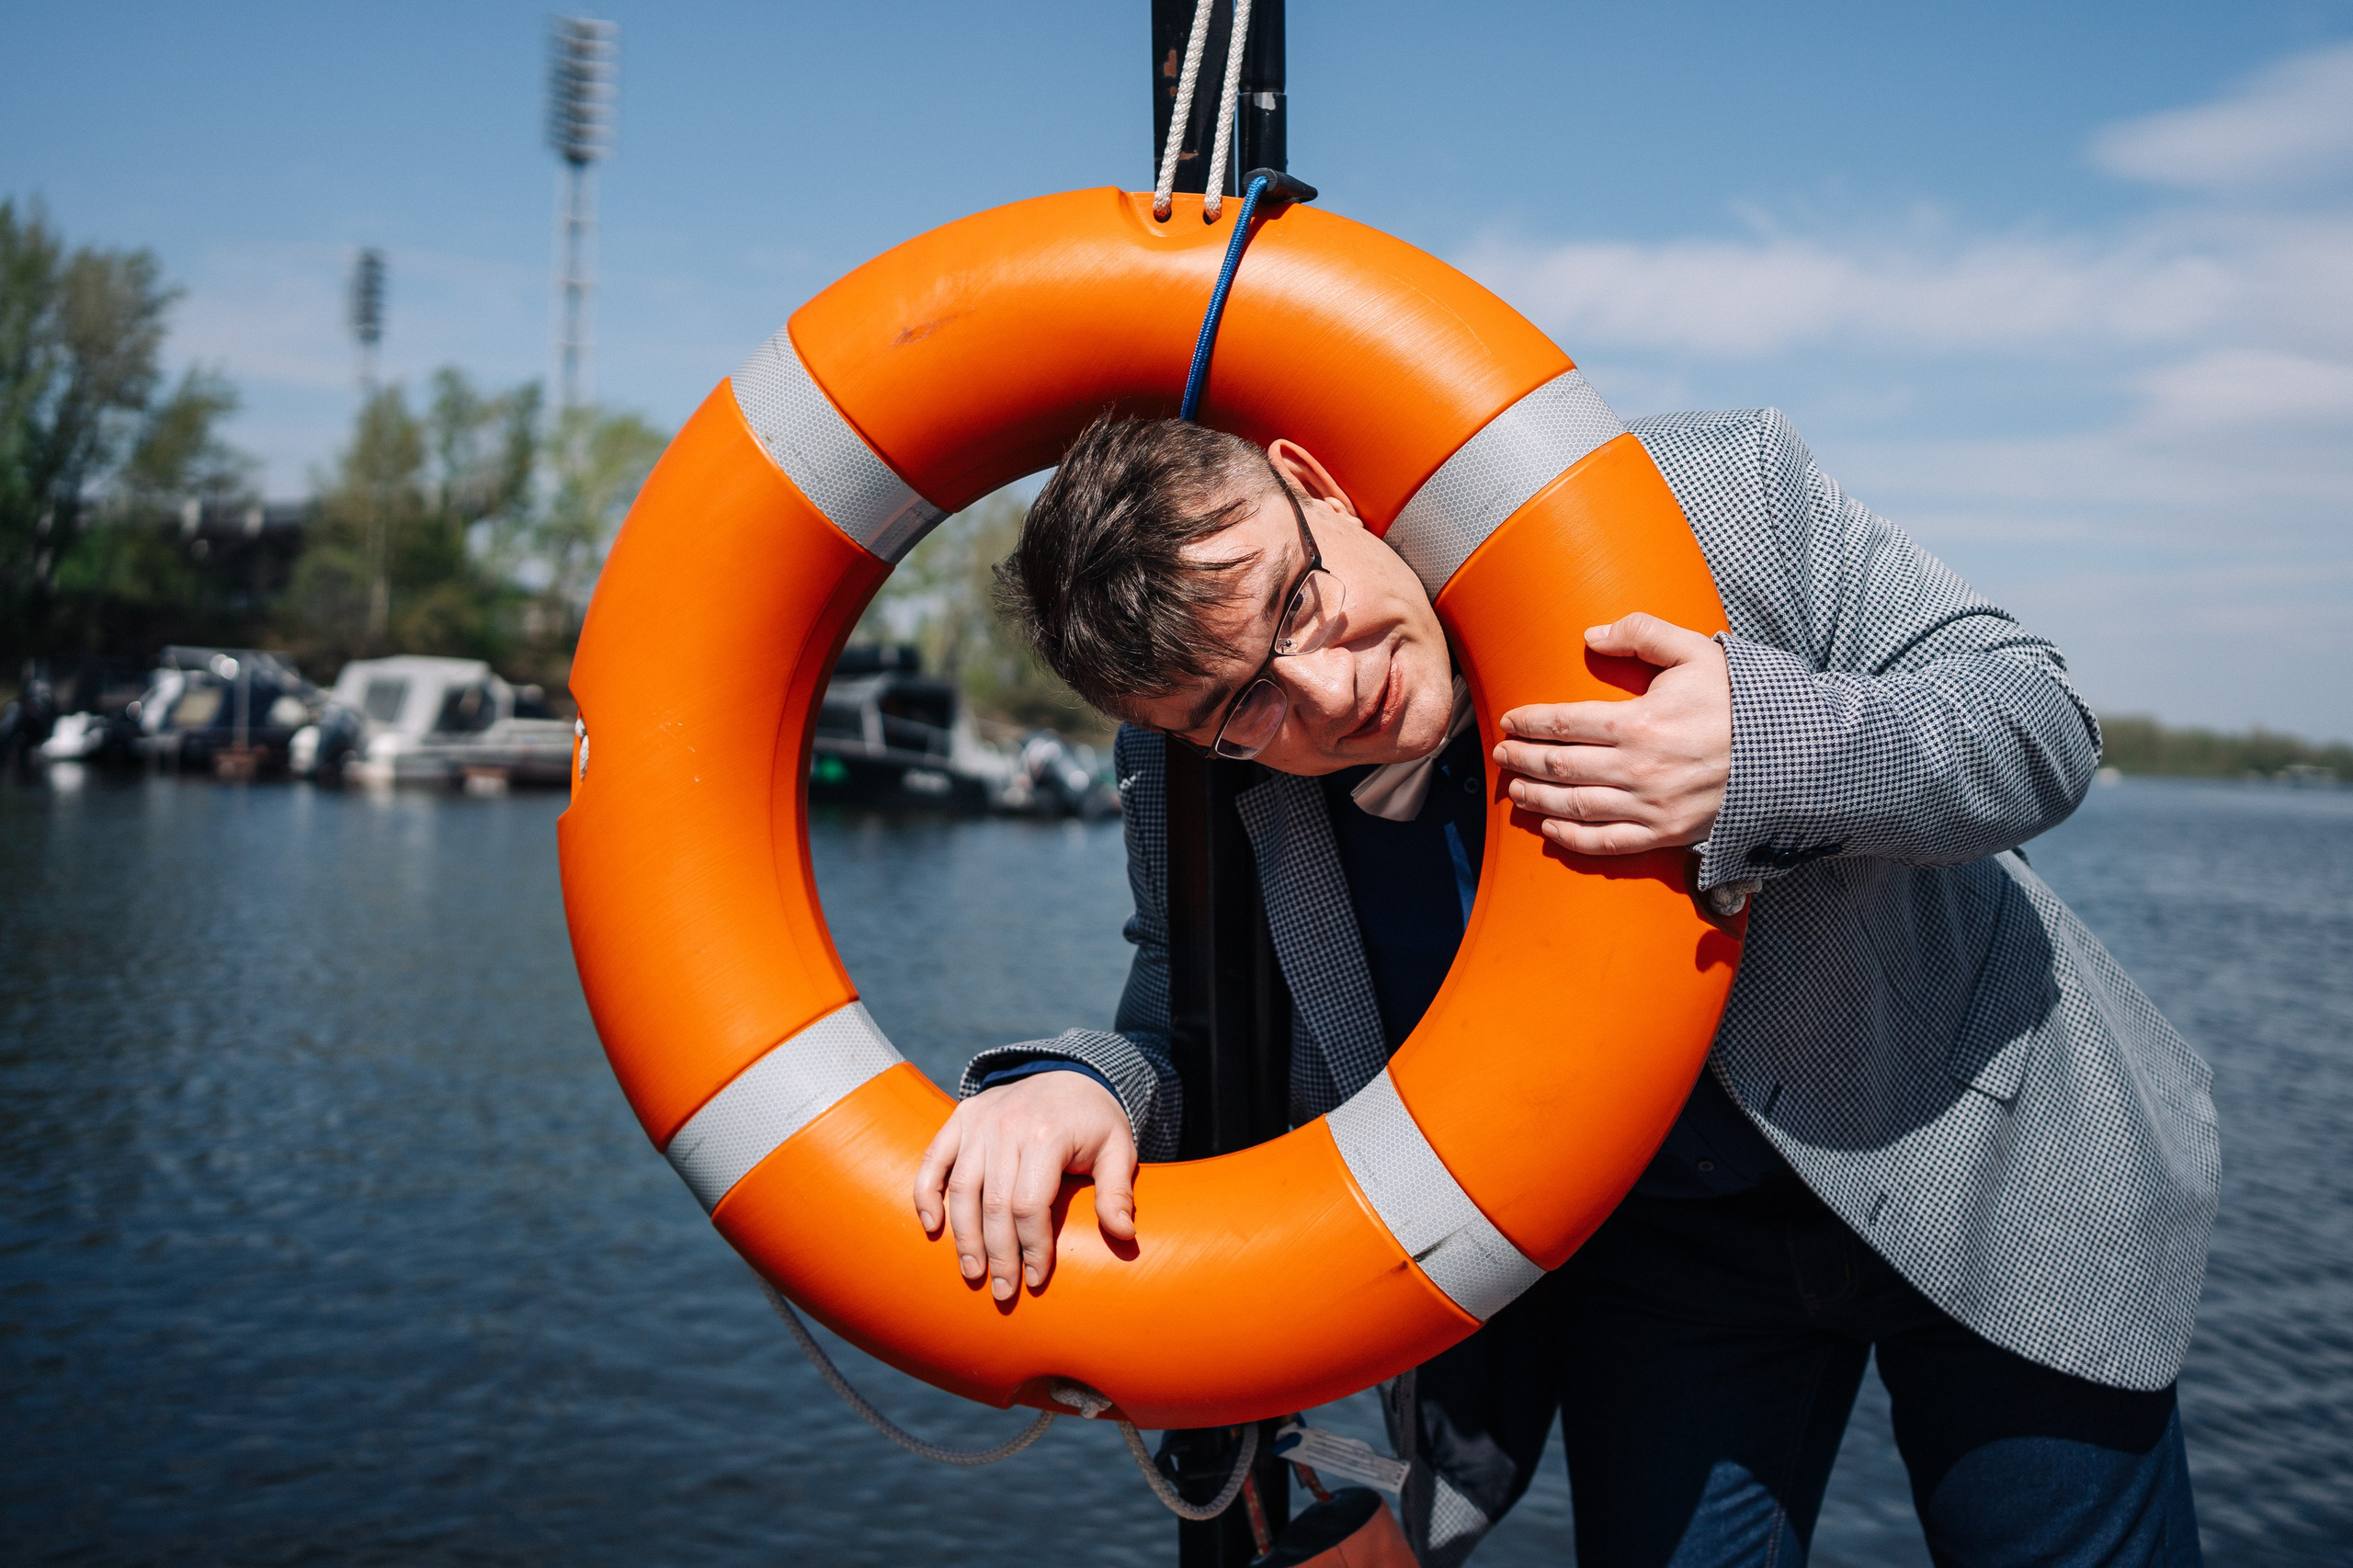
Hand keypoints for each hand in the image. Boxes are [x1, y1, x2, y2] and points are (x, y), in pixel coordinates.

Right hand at [911, 1071, 1136, 1299]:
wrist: (1071, 1074)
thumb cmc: (1095, 1123)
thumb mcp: (1119, 1150)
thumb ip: (1118, 1192)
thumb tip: (1124, 1235)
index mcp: (1047, 1135)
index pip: (1030, 1205)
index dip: (1031, 1248)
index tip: (1035, 1279)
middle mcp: (1008, 1125)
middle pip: (993, 1204)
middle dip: (997, 1254)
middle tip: (1002, 1291)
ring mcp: (980, 1120)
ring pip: (961, 1188)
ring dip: (963, 1236)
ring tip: (973, 1272)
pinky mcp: (962, 1118)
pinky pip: (934, 1158)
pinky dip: (926, 1192)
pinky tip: (932, 1226)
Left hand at [1491, 612, 1730, 854]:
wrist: (1788, 756)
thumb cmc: (1738, 701)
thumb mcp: (1695, 651)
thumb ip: (1642, 633)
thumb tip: (1590, 635)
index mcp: (1638, 723)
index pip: (1563, 723)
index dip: (1529, 723)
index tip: (1508, 721)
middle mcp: (1636, 769)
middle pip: (1559, 766)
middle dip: (1522, 759)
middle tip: (1501, 754)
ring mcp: (1649, 807)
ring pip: (1574, 806)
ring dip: (1536, 799)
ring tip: (1514, 789)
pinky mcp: (1665, 835)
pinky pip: (1606, 843)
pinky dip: (1571, 839)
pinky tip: (1550, 830)